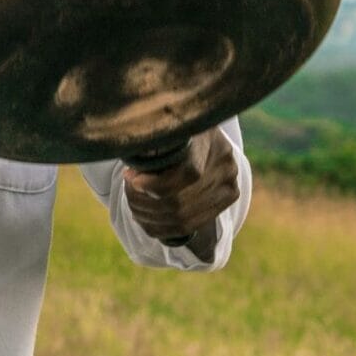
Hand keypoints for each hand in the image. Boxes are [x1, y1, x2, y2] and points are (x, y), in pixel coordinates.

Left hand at [123, 128, 239, 251]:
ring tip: (132, 202)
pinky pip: (187, 228)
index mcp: (214, 142)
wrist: (202, 138)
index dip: (155, 183)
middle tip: (127, 191)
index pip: (188, 174)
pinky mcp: (223, 205)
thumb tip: (133, 167)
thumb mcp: (167, 127)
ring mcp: (228, 189)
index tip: (131, 178)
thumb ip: (155, 141)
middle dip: (145, 201)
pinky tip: (142, 217)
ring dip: (148, 216)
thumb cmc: (177, 129)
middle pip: (181, 202)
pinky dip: (159, 227)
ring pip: (181, 219)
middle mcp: (227, 168)